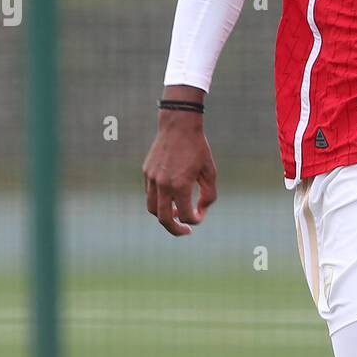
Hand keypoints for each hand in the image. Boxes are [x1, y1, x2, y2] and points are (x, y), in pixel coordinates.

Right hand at [142, 112, 217, 236]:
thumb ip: (208, 195)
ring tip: (176, 213)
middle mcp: (163, 184)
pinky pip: (150, 194)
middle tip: (185, 231)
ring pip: (152, 209)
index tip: (199, 217)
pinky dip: (159, 200)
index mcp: (180, 185)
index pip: (185, 215)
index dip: (195, 220)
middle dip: (175, 229)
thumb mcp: (209, 172)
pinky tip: (171, 195)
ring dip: (164, 215)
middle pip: (164, 219)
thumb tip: (200, 212)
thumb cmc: (198, 148)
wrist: (178, 125)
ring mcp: (152, 178)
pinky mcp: (146, 172)